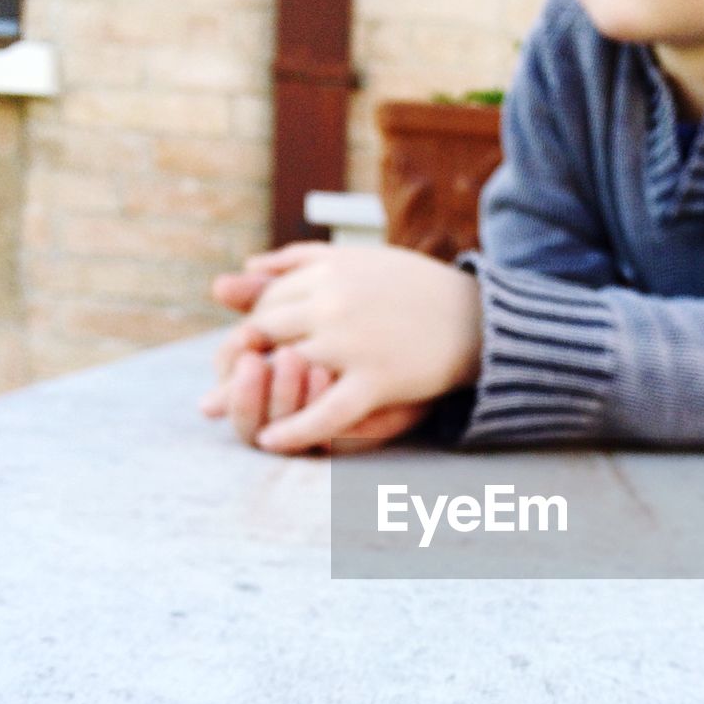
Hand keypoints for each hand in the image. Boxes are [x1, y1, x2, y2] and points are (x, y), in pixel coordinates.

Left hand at [205, 242, 480, 452]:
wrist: (479, 318)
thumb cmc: (415, 289)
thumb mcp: (357, 262)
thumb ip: (299, 261)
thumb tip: (241, 269)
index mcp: (330, 270)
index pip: (270, 299)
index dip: (251, 325)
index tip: (241, 347)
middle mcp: (334, 301)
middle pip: (268, 331)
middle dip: (243, 356)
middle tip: (225, 381)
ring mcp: (353, 342)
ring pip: (287, 368)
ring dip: (252, 392)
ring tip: (228, 411)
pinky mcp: (377, 379)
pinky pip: (326, 412)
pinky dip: (295, 429)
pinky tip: (271, 442)